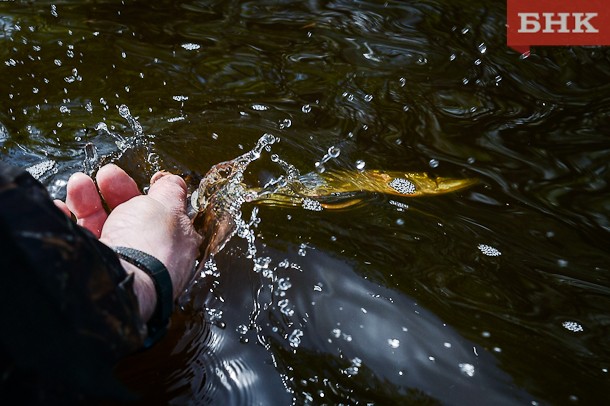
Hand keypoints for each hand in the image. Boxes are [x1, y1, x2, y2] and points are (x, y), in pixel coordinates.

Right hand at [54, 164, 202, 321]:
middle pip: (128, 217)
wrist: (115, 282)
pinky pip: (78, 244)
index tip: (142, 179)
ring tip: (77, 183)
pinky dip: (65, 223)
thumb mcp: (168, 207)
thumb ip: (170, 192)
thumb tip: (173, 182)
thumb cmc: (149, 244)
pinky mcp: (93, 271)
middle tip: (105, 174)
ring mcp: (120, 265)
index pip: (162, 216)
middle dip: (114, 191)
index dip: (149, 194)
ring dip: (87, 200)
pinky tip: (59, 208)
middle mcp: (148, 257)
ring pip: (101, 227)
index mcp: (174, 244)